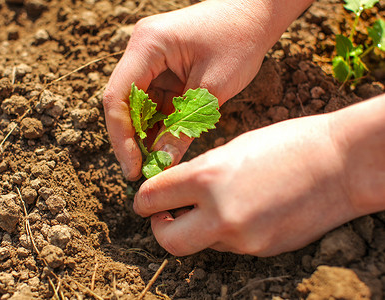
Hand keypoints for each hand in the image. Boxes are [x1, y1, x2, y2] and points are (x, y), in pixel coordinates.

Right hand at [103, 0, 312, 179]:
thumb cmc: (239, 40)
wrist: (257, 15)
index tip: (132, 168)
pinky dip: (160, 124)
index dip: (121, 137)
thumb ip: (183, 126)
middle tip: (143, 171)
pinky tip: (166, 145)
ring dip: (146, 134)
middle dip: (132, 139)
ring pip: (137, 106)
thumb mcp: (212, 89)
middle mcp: (141, 51)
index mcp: (147, 45)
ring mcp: (151, 60)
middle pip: (123, 103)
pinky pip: (154, 102)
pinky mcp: (163, 69)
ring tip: (156, 163)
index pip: (118, 97)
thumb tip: (162, 163)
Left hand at [133, 94, 384, 255]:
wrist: (343, 164)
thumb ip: (200, 173)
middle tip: (164, 215)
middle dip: (159, 227)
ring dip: (197, 229)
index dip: (142, 199)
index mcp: (208, 176)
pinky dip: (225, 233)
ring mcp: (243, 237)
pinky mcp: (262, 250)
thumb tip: (176, 191)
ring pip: (200, 243)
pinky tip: (244, 211)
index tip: (145, 199)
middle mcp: (221, 212)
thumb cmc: (289, 143)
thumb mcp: (233, 148)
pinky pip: (229, 246)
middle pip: (166, 240)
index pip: (151, 197)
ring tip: (215, 206)